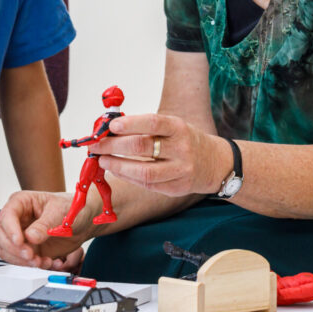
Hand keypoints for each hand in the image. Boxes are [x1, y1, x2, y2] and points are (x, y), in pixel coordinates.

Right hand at [0, 191, 84, 271]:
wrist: (83, 221)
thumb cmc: (71, 208)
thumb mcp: (60, 212)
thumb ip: (45, 224)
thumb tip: (30, 237)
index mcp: (22, 202)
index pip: (6, 216)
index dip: (10, 230)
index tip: (20, 241)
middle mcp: (17, 219)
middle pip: (0, 236)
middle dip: (15, 249)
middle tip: (32, 256)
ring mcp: (21, 235)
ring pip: (6, 251)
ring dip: (23, 261)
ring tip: (43, 261)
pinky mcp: (28, 249)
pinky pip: (21, 261)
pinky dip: (34, 266)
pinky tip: (50, 262)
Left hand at [91, 114, 231, 195]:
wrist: (216, 163)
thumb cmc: (186, 141)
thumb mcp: (173, 127)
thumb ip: (147, 128)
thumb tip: (111, 130)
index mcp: (179, 128)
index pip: (152, 123)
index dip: (130, 124)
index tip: (111, 126)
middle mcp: (181, 149)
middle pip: (142, 147)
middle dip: (114, 146)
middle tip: (96, 145)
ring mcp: (180, 171)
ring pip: (143, 172)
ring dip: (118, 166)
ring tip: (103, 160)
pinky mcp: (177, 189)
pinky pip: (148, 185)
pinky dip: (129, 178)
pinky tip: (118, 170)